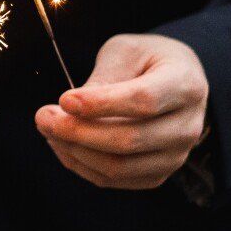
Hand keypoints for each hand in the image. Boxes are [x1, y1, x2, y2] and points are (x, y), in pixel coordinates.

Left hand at [35, 34, 208, 189]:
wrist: (177, 80)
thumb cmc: (148, 60)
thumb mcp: (127, 51)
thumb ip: (104, 77)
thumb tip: (71, 109)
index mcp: (185, 85)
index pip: (144, 101)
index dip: (101, 104)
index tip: (64, 99)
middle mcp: (187, 126)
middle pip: (129, 139)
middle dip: (78, 131)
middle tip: (43, 116)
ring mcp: (175, 156)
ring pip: (119, 166)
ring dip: (75, 151)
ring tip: (48, 129)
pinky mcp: (158, 174)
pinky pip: (114, 180)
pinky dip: (82, 165)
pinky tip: (62, 145)